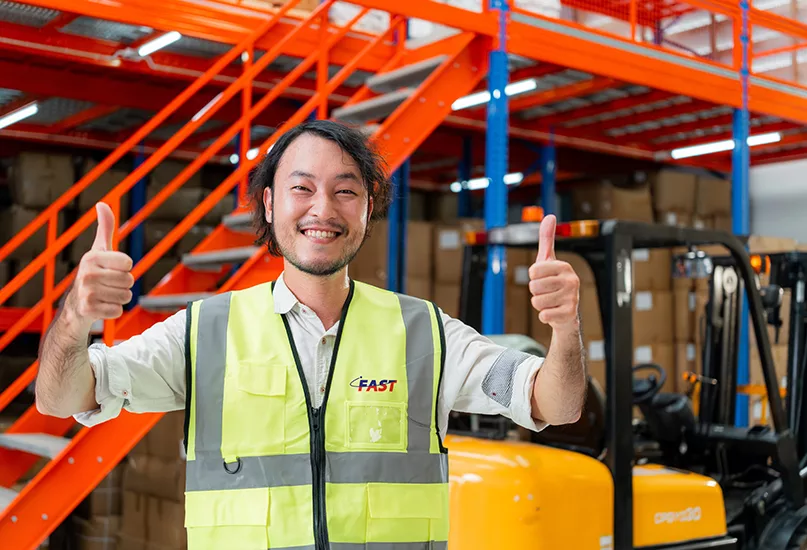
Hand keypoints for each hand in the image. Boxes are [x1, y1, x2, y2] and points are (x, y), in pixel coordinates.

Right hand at [67, 203, 134, 324]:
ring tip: (105, 295)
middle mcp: (87, 273)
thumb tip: (102, 204)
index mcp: (92, 257)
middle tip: (108, 285)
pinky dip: (113, 311)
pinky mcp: (88, 310)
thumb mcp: (99, 250)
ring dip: (120, 298)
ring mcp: (86, 292)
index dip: (125, 268)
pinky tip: (101, 307)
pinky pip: (118, 311)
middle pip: (129, 281)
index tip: (112, 269)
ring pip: (126, 296)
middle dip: (123, 285)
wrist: (75, 305)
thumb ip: (105, 228)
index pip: (128, 263)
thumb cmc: (93, 273)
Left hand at [528, 215, 579, 331]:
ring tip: (550, 301)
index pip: (533, 271)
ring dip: (539, 304)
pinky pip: (543, 315)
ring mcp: (572, 298)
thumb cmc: (554, 283)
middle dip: (535, 292)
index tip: (543, 278)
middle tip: (547, 292)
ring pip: (537, 301)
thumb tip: (550, 216)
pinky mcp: (569, 314)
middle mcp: (571, 280)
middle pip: (533, 286)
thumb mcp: (548, 260)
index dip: (533, 277)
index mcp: (564, 266)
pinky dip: (545, 316)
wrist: (566, 313)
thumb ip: (547, 239)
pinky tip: (554, 312)